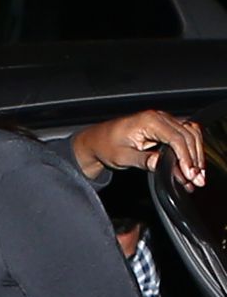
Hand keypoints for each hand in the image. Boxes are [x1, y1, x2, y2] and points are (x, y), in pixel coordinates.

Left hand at [71, 111, 204, 189]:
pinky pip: (183, 136)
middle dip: (194, 158)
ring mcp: (163, 121)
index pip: (176, 138)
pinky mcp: (164, 128)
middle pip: (187, 135)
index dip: (185, 157)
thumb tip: (159, 163)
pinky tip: (192, 166)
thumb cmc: (106, 146)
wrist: (97, 141)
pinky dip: (190, 150)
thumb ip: (142, 160)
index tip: (189, 173)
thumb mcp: (122, 156)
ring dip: (196, 154)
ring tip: (198, 175)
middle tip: (197, 179)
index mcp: (149, 120)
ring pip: (189, 134)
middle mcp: (159, 117)